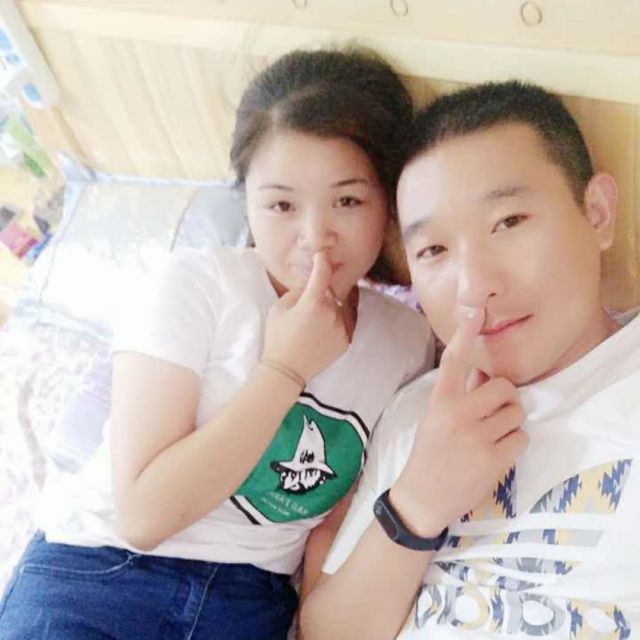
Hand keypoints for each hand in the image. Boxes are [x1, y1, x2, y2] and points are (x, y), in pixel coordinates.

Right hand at [262, 251, 349, 380]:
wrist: (286, 370)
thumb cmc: (278, 337)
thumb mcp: (279, 307)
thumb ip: (297, 290)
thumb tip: (310, 282)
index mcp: (314, 303)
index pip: (323, 272)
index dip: (322, 260)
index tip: (322, 255)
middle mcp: (332, 313)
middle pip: (332, 291)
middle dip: (323, 290)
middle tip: (311, 298)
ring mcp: (342, 328)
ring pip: (340, 306)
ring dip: (331, 306)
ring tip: (314, 318)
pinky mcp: (346, 341)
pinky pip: (344, 322)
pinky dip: (336, 321)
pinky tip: (321, 328)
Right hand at [391, 308, 528, 536]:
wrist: (423, 497)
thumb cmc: (430, 453)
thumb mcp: (436, 419)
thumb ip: (460, 394)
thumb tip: (485, 372)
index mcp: (440, 401)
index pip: (454, 361)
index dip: (465, 335)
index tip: (475, 311)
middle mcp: (457, 414)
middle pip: (504, 388)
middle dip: (505, 400)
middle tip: (494, 414)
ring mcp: (476, 437)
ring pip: (516, 413)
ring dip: (510, 423)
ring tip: (492, 436)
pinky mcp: (493, 459)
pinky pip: (522, 438)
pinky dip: (514, 445)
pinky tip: (495, 454)